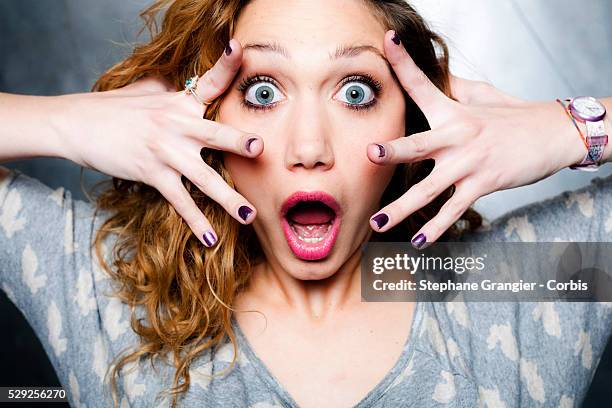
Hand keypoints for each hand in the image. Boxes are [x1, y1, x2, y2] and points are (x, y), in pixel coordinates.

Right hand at [56, 39, 261, 247]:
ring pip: (203, 177)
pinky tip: (211, 238)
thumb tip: (191, 89)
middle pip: (214, 133)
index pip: (207, 82)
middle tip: (261, 149)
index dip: (226, 66)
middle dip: (239, 142)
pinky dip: (196, 221)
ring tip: (249, 215)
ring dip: (228, 198)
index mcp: (178, 102)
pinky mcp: (151, 173)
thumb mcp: (146, 92)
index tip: (241, 50)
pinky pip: (180, 201)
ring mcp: (164, 151)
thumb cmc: (113, 108)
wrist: (75, 124)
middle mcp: (176, 124)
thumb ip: (174, 93)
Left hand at [367, 30, 586, 248]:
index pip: (423, 85)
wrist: (554, 134)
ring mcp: (469, 162)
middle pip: (418, 143)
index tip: (386, 41)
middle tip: (369, 154)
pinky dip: (437, 227)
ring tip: (376, 222)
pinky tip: (419, 242)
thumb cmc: (513, 114)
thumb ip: (454, 89)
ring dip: (401, 207)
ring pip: (429, 188)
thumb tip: (438, 74)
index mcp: (453, 112)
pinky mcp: (483, 183)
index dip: (403, 62)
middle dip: (393, 150)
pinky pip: (454, 209)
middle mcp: (457, 136)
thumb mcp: (482, 95)